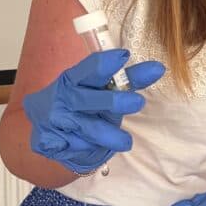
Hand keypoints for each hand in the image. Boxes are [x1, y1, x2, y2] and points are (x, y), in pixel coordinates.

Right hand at [23, 49, 164, 172]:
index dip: (107, 62)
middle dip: (114, 101)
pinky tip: (86, 147)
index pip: (90, 67)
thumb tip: (158, 69)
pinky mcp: (47, 141)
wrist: (47, 126)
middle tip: (138, 102)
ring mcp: (54, 119)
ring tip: (127, 142)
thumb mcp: (102, 89)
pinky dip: (84, 149)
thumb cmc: (83, 103)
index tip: (124, 56)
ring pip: (86, 127)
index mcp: (75, 77)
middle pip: (89, 99)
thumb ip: (128, 80)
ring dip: (108, 135)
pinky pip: (72, 147)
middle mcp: (64, 96)